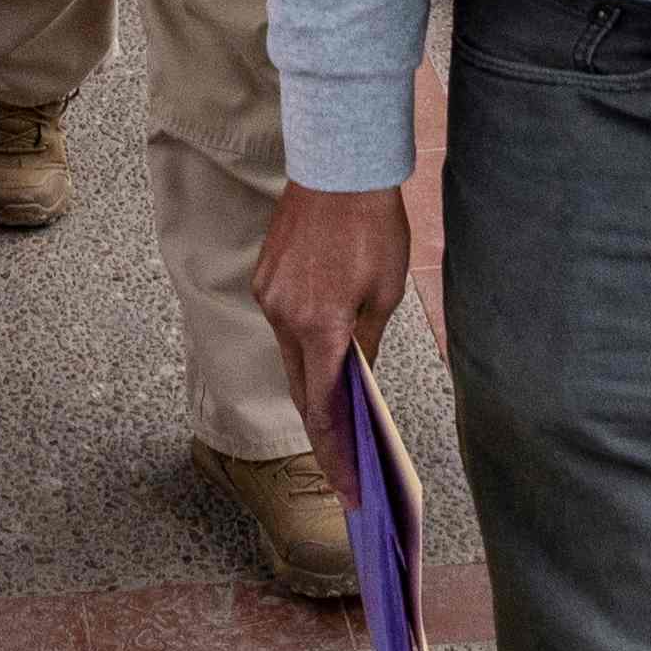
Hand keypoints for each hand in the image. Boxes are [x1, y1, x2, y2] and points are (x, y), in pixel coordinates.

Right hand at [256, 182, 417, 438]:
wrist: (337, 166)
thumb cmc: (371, 226)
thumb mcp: (385, 293)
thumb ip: (365, 344)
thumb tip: (356, 380)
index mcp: (319, 325)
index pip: (321, 407)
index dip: (333, 451)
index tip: (346, 485)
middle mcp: (283, 315)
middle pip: (299, 386)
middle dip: (322, 426)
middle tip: (345, 462)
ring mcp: (268, 295)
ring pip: (290, 353)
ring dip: (313, 378)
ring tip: (343, 405)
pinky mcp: (265, 275)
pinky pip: (283, 322)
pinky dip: (304, 341)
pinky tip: (325, 347)